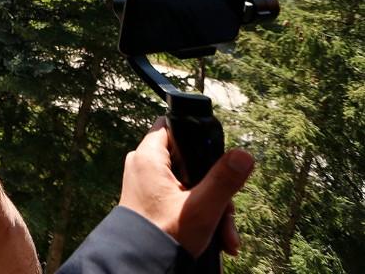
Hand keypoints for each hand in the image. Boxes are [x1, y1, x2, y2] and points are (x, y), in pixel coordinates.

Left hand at [120, 118, 254, 256]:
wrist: (140, 266)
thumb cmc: (165, 235)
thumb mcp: (202, 208)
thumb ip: (224, 180)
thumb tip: (244, 155)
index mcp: (149, 157)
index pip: (172, 125)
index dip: (197, 137)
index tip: (217, 159)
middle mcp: (144, 165)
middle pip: (190, 161)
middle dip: (216, 189)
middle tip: (227, 213)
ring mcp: (148, 183)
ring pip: (190, 184)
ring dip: (214, 208)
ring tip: (225, 236)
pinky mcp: (153, 200)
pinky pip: (182, 198)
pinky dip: (200, 214)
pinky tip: (219, 239)